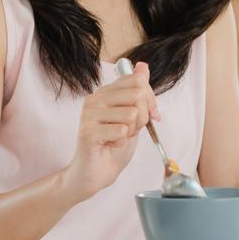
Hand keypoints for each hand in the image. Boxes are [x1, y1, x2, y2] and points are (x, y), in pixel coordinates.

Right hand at [61, 61, 158, 202]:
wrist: (96, 174)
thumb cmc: (113, 145)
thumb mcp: (133, 116)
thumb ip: (138, 92)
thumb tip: (143, 66)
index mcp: (105, 92)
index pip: (138, 80)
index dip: (150, 100)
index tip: (150, 115)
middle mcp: (95, 99)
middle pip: (137, 95)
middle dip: (142, 118)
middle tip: (128, 130)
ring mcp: (89, 114)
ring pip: (132, 114)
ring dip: (130, 132)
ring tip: (116, 138)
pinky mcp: (88, 132)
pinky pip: (122, 131)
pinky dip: (122, 142)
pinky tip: (109, 145)